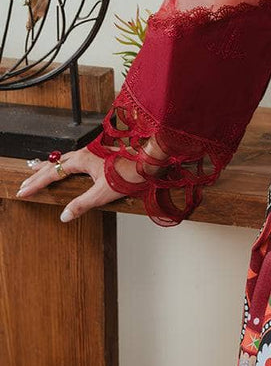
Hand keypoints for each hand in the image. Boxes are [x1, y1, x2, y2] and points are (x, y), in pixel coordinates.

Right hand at [15, 138, 167, 221]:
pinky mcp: (104, 152)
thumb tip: (64, 215)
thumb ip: (82, 204)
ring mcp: (96, 150)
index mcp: (83, 159)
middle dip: (40, 173)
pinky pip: (79, 157)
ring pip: (67, 158)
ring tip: (40, 169)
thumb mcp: (103, 193)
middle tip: (25, 181)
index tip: (23, 191)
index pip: (53, 173)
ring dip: (53, 165)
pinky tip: (71, 165)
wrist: (153, 158)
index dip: (37, 183)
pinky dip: (67, 162)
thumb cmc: (132, 172)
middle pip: (57, 163)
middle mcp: (88, 152)